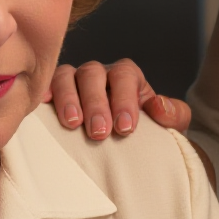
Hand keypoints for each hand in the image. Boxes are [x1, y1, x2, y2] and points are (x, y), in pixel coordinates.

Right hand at [46, 58, 190, 141]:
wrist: (127, 145)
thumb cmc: (147, 133)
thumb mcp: (171, 126)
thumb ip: (174, 115)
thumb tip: (159, 107)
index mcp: (127, 76)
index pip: (125, 75)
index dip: (124, 99)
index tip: (125, 129)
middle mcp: (99, 73)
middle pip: (93, 75)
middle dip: (96, 103)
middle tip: (100, 133)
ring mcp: (74, 81)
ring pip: (67, 75)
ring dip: (68, 97)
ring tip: (72, 123)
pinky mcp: (54, 93)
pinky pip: (46, 84)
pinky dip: (44, 92)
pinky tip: (44, 106)